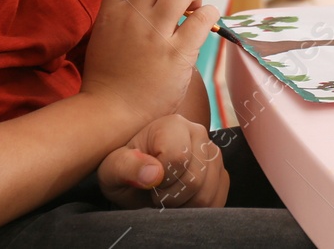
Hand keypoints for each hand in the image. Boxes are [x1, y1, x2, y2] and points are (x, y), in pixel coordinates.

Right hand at [81, 0, 217, 127]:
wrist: (110, 113)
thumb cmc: (110, 76)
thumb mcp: (105, 33)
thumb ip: (125, 11)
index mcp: (112, 11)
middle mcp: (133, 17)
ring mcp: (155, 35)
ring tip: (193, 9)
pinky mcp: (177, 54)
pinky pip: (203, 17)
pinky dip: (210, 14)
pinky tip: (205, 24)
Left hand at [99, 114, 228, 208]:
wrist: (136, 172)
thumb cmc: (123, 169)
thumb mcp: (113, 169)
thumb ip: (127, 168)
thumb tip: (154, 174)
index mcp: (173, 125)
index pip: (177, 160)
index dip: (159, 183)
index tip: (146, 184)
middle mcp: (198, 132)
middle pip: (194, 180)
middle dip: (170, 198)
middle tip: (155, 195)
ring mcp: (213, 152)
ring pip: (207, 193)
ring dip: (184, 206)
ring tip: (167, 197)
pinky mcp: (220, 171)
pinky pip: (218, 199)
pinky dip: (198, 209)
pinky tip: (182, 202)